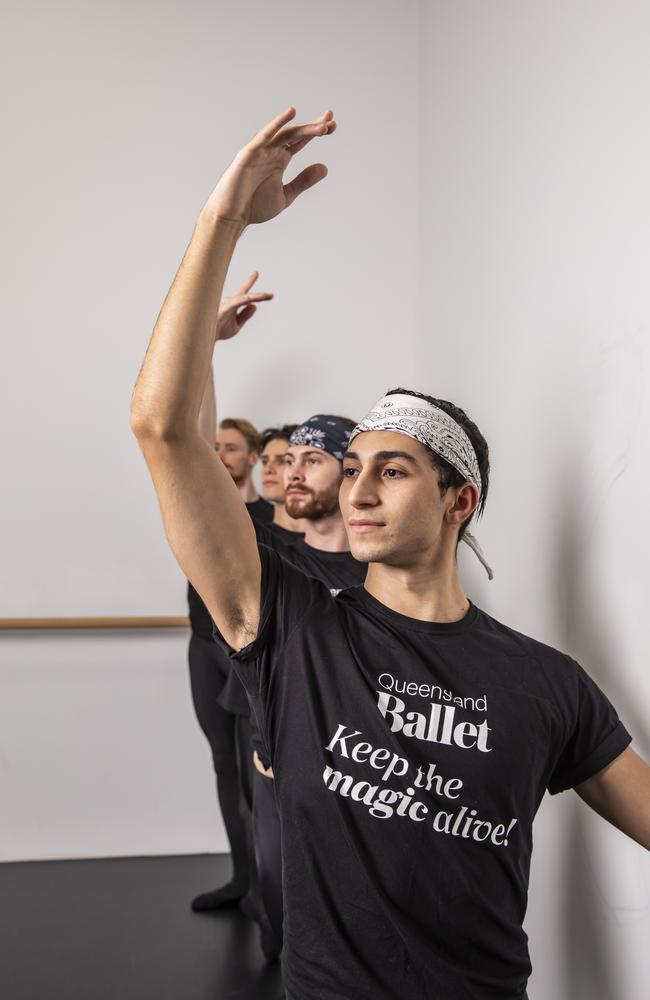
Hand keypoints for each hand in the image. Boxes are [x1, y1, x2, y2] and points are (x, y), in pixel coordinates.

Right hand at [205, 107, 335, 225]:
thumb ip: (303, 181)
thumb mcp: (286, 196)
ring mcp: (260, 151)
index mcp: (280, 160)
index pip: (301, 141)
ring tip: (321, 125)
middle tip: (331, 120)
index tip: (333, 126)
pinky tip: (290, 113)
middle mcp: (271, 152)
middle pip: (296, 134)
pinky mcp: (249, 154)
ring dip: (303, 128)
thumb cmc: (254, 207)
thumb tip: (324, 167)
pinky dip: (276, 124)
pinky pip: (264, 137)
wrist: (231, 216)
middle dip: (313, 127)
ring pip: (284, 134)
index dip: (316, 132)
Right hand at [216, 271, 272, 341]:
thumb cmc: (217, 330)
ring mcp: (225, 305)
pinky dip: (241, 300)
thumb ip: (245, 315)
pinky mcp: (222, 310)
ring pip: (242, 298)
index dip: (250, 282)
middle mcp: (229, 302)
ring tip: (266, 296)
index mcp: (232, 305)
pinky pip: (233, 304)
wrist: (204, 338)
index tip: (256, 273)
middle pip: (246, 295)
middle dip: (259, 295)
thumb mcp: (236, 325)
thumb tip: (255, 305)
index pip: (244, 293)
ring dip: (255, 297)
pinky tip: (249, 299)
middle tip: (271, 295)